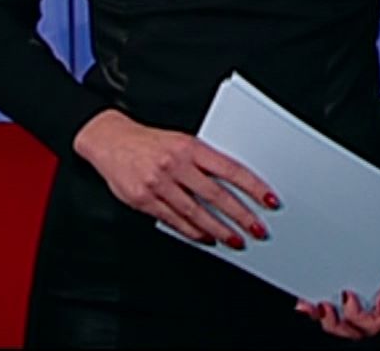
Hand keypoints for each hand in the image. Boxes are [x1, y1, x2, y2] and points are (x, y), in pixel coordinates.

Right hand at [72, 108, 278, 247]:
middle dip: (240, 216)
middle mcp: (175, 165)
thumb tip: (235, 183)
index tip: (269, 200)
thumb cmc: (151, 142)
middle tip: (257, 229)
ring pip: (196, 212)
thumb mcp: (182, 141)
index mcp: (191, 147)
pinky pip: (174, 220)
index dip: (253, 186)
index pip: (231, 169)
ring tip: (235, 240)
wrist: (110, 140)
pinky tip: (206, 238)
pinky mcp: (143, 200)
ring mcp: (158, 184)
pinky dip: (192, 232)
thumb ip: (205, 161)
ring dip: (219, 229)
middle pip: (216, 195)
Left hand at [294, 183, 379, 339]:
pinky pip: (339, 301)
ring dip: (326, 317)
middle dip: (335, 323)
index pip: (373, 323)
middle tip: (323, 307)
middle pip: (355, 327)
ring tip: (312, 305)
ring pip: (345, 319)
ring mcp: (368, 290)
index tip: (347, 296)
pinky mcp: (359, 278)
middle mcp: (379, 297)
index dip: (356, 317)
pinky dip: (323, 303)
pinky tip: (311, 296)